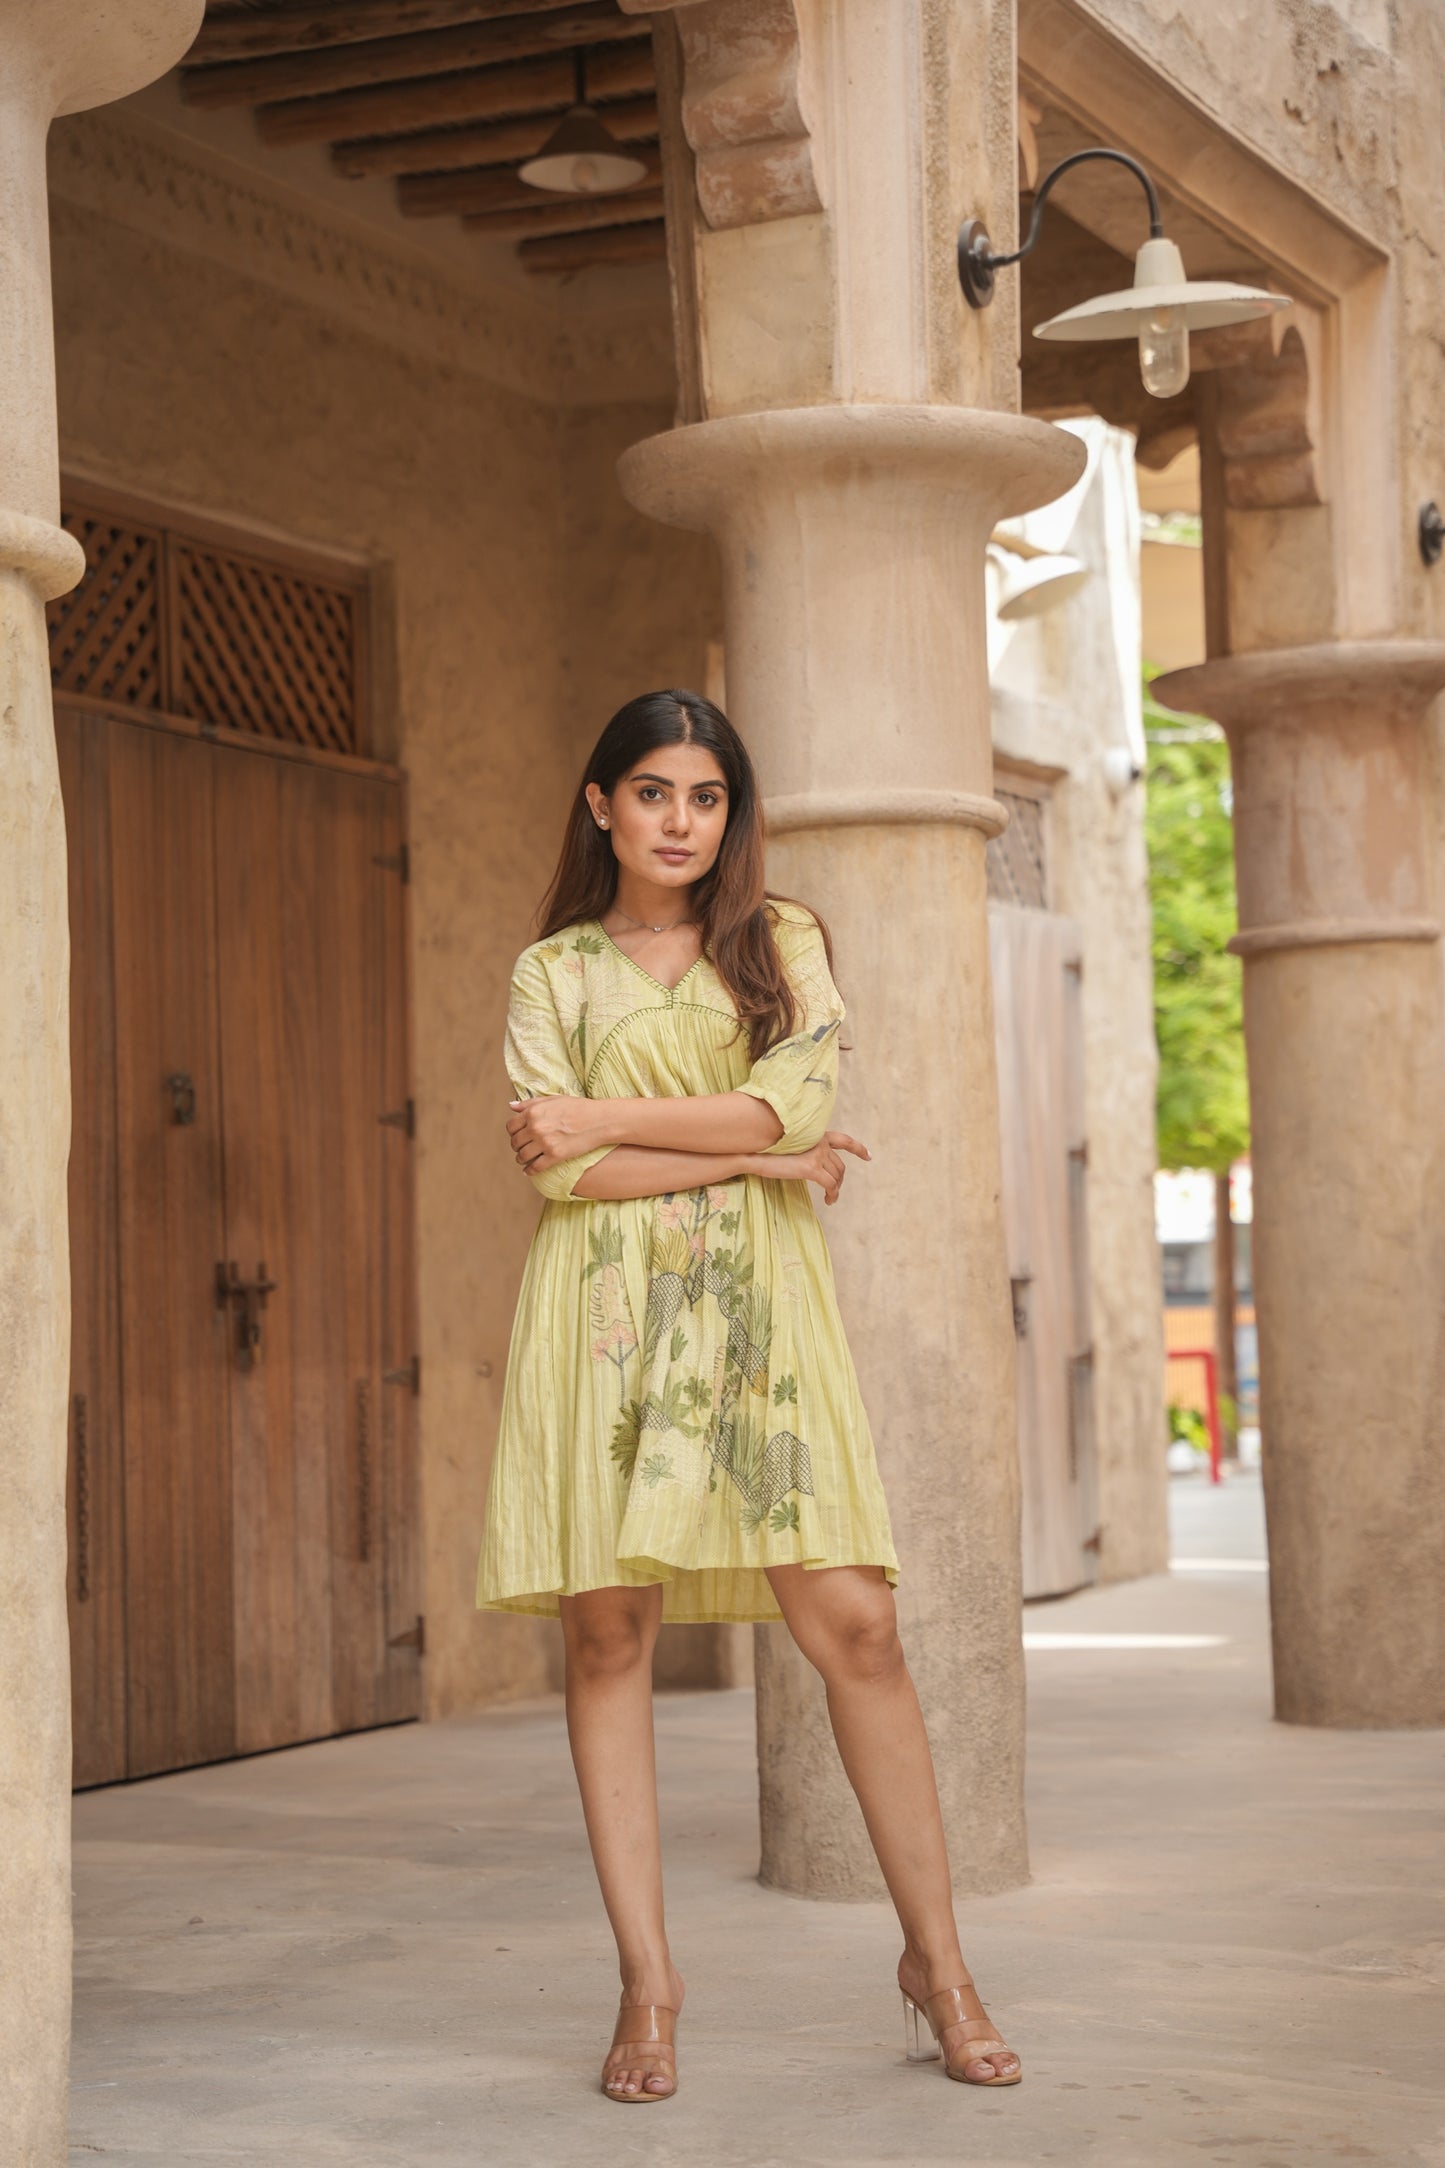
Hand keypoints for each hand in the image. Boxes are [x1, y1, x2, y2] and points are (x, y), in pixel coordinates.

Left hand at [506, 1095, 607, 1173]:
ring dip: (521, 1159)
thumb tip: (511, 1105)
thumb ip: (530, 1103)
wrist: (599, 1120)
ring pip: (522, 1156)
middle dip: (517, 1146)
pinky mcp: (555, 1155)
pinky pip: (536, 1167)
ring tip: (524, 1159)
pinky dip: (529, 1171)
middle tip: (521, 1148)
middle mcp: (536, 1127)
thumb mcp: (553, 1099)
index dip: (513, 1132)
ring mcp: (545, 1142)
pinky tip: (528, 1171)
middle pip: (515, 1142)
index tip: (518, 1135)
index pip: (511, 1126)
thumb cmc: (578, 1107)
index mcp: (533, 1112)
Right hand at [750, 1130, 869, 1204]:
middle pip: (840, 1165)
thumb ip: (806, 1150)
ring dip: (836, 1189)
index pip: (843, 1140)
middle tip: (835, 1191)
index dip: (858, 1148)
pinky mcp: (811, 1168)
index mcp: (816, 1135)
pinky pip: (831, 1185)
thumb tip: (813, 1163)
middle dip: (840, 1179)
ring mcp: (817, 1154)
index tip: (868, 1156)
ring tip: (831, 1198)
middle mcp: (820, 1142)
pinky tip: (828, 1201)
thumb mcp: (791, 1147)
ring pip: (837, 1176)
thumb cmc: (767, 1151)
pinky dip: (833, 1194)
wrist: (755, 1153)